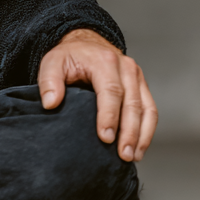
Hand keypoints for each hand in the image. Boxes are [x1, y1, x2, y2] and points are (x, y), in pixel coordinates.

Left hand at [37, 28, 156, 161]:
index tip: (105, 137)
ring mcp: (137, 77)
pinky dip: (147, 130)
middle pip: (132, 103)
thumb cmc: (69, 57)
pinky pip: (150, 110)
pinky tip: (139, 147)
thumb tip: (50, 103)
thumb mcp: (52, 62)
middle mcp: (126, 67)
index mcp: (104, 61)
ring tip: (133, 156)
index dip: (110, 116)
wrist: (85, 44)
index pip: (111, 91)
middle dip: (129, 132)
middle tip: (122, 154)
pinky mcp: (142, 86)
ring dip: (142, 135)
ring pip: (147, 109)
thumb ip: (49, 81)